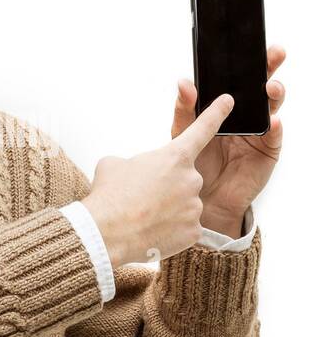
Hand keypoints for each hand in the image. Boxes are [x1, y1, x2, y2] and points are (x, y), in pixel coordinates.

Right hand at [82, 90, 237, 266]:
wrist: (107, 234)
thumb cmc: (110, 196)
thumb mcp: (115, 164)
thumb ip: (137, 163)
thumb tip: (137, 173)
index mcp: (174, 157)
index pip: (202, 130)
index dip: (216, 114)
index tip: (228, 102)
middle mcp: (191, 178)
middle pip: (184, 179)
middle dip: (167, 187)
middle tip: (142, 197)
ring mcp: (194, 206)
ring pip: (184, 204)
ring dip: (167, 209)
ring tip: (143, 216)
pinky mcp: (194, 231)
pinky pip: (185, 227)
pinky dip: (171, 230)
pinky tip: (153, 231)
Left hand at [172, 44, 285, 229]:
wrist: (202, 200)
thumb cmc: (194, 164)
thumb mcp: (183, 133)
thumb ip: (185, 108)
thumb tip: (184, 82)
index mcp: (226, 105)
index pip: (239, 77)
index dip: (247, 60)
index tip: (251, 42)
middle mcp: (246, 113)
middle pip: (261, 85)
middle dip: (269, 67)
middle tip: (274, 53)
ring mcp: (260, 131)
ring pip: (272, 107)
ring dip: (274, 94)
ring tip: (270, 88)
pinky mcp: (268, 151)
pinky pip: (274, 137)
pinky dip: (275, 128)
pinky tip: (272, 122)